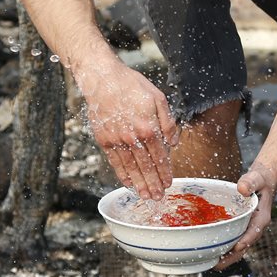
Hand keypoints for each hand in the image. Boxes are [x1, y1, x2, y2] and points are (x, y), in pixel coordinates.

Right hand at [80, 62, 180, 199]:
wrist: (102, 79)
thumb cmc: (132, 86)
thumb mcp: (158, 98)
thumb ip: (167, 122)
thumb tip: (174, 143)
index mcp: (148, 127)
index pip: (159, 156)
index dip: (165, 171)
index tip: (169, 183)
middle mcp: (132, 137)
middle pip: (145, 166)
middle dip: (153, 184)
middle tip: (158, 198)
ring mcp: (116, 140)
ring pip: (130, 167)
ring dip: (139, 184)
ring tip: (145, 196)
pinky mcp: (104, 139)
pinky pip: (115, 162)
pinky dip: (122, 174)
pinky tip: (128, 183)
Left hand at [216, 163, 276, 266]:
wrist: (262, 183)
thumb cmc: (259, 181)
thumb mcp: (256, 179)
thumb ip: (250, 182)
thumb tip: (242, 188)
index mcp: (261, 218)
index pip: (254, 232)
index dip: (246, 240)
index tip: (237, 248)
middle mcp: (255, 228)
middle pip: (244, 246)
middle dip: (231, 257)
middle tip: (216, 264)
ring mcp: (247, 231)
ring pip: (237, 249)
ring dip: (225, 257)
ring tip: (209, 263)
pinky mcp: (240, 230)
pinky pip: (232, 242)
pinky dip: (222, 248)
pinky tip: (209, 252)